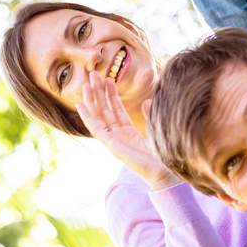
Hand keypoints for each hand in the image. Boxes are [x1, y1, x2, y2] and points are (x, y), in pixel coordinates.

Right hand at [76, 72, 179, 189]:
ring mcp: (113, 141)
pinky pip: (96, 128)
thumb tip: (148, 101)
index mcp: (128, 133)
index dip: (111, 95)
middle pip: (105, 110)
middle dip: (99, 92)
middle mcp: (118, 136)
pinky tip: (80, 104)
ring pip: (98, 116)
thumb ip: (151, 115)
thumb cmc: (162, 155)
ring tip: (87, 83)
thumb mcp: (156, 130)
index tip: (108, 79)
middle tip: (94, 74)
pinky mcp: (111, 145)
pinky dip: (87, 116)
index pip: (116, 110)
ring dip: (91, 99)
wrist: (166, 171)